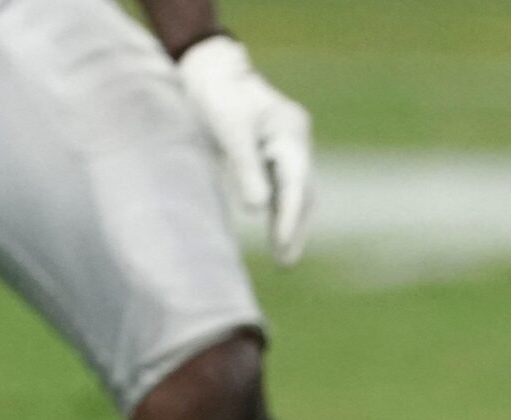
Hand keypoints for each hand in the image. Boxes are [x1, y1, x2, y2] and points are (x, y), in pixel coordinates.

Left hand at [176, 35, 313, 266]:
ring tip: (285, 257)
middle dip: (295, 227)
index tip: (283, 246)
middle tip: (287, 262)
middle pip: (302, 192)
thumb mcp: (228, 127)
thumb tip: (257, 208)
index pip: (296, 184)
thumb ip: (244, 166)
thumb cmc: (215, 92)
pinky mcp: (271, 152)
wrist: (208, 66)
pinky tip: (276, 231)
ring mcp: (286, 146)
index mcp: (291, 132)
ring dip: (289, 223)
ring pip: (294, 192)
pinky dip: (279, 210)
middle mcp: (295, 141)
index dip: (290, 218)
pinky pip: (281, 186)